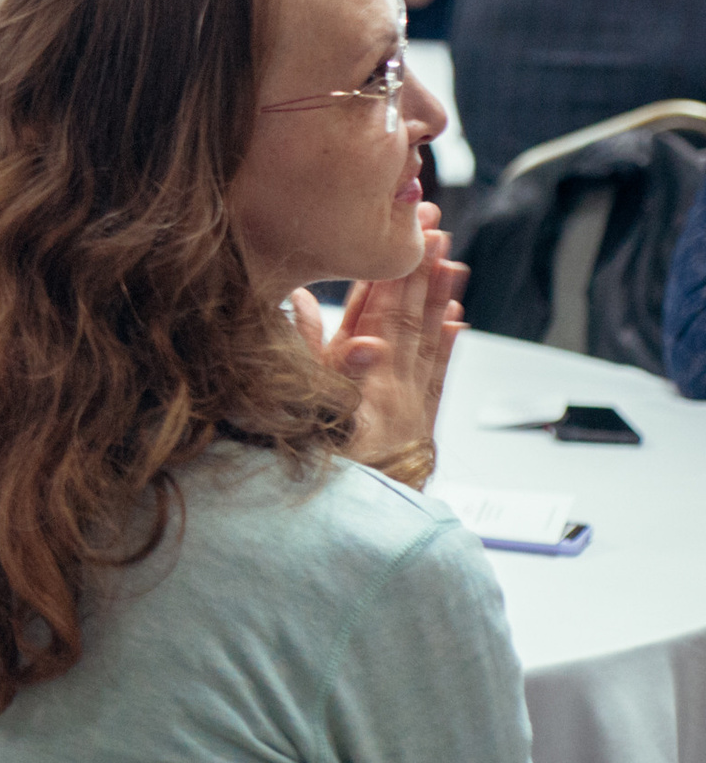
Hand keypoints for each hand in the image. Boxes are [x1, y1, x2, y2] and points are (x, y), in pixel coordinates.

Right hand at [285, 204, 467, 483]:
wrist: (359, 534)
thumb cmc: (329, 475)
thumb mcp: (303, 409)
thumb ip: (306, 352)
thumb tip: (305, 303)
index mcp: (366, 379)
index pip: (384, 312)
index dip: (396, 271)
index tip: (408, 237)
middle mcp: (398, 389)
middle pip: (413, 318)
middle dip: (423, 270)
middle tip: (436, 228)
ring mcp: (414, 409)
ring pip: (432, 341)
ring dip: (441, 298)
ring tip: (452, 260)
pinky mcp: (422, 430)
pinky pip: (441, 378)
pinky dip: (449, 347)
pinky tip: (457, 323)